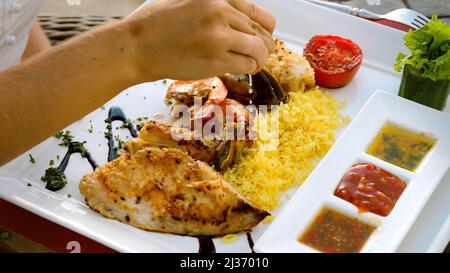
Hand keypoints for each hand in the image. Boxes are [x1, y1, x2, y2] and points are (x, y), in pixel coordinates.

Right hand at [123, 0, 275, 80]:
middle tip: (259, 54)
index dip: (265, 28)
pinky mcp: (215, 59)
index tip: (262, 36)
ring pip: (259, 49)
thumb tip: (238, 19)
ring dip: (260, 59)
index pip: (257, 12)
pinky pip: (247, 65)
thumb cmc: (155, 25)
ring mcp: (219, 36)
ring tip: (253, 63)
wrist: (136, 47)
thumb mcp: (188, 0)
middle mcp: (221, 12)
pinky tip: (244, 69)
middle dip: (264, 46)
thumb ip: (215, 6)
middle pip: (261, 32)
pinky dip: (250, 68)